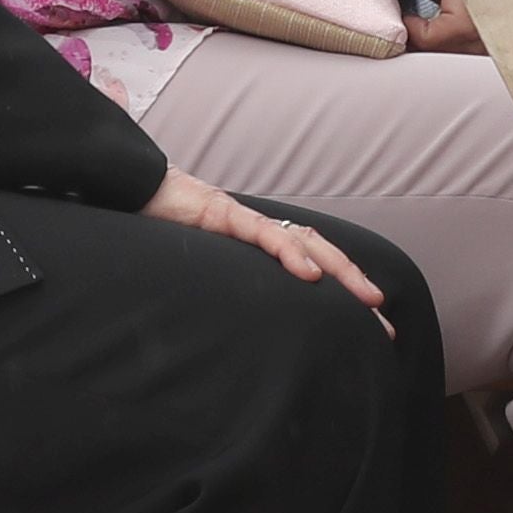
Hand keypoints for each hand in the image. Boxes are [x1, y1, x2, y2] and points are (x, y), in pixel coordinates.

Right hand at [144, 162, 391, 312]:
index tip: (368, 323)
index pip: (310, 262)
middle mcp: (257, 228)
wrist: (129, 188)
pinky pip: (261, 233)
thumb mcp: (201, 267)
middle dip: (354, 284)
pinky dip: (288, 253)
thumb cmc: (161, 230)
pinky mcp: (220, 213)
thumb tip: (243, 324)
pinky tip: (309, 275)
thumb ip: (226, 284)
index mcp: (255, 241)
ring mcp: (242, 219)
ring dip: (340, 270)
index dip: (341, 288)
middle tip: (382, 321)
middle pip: (320, 251)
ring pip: (304, 241)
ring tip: (364, 298)